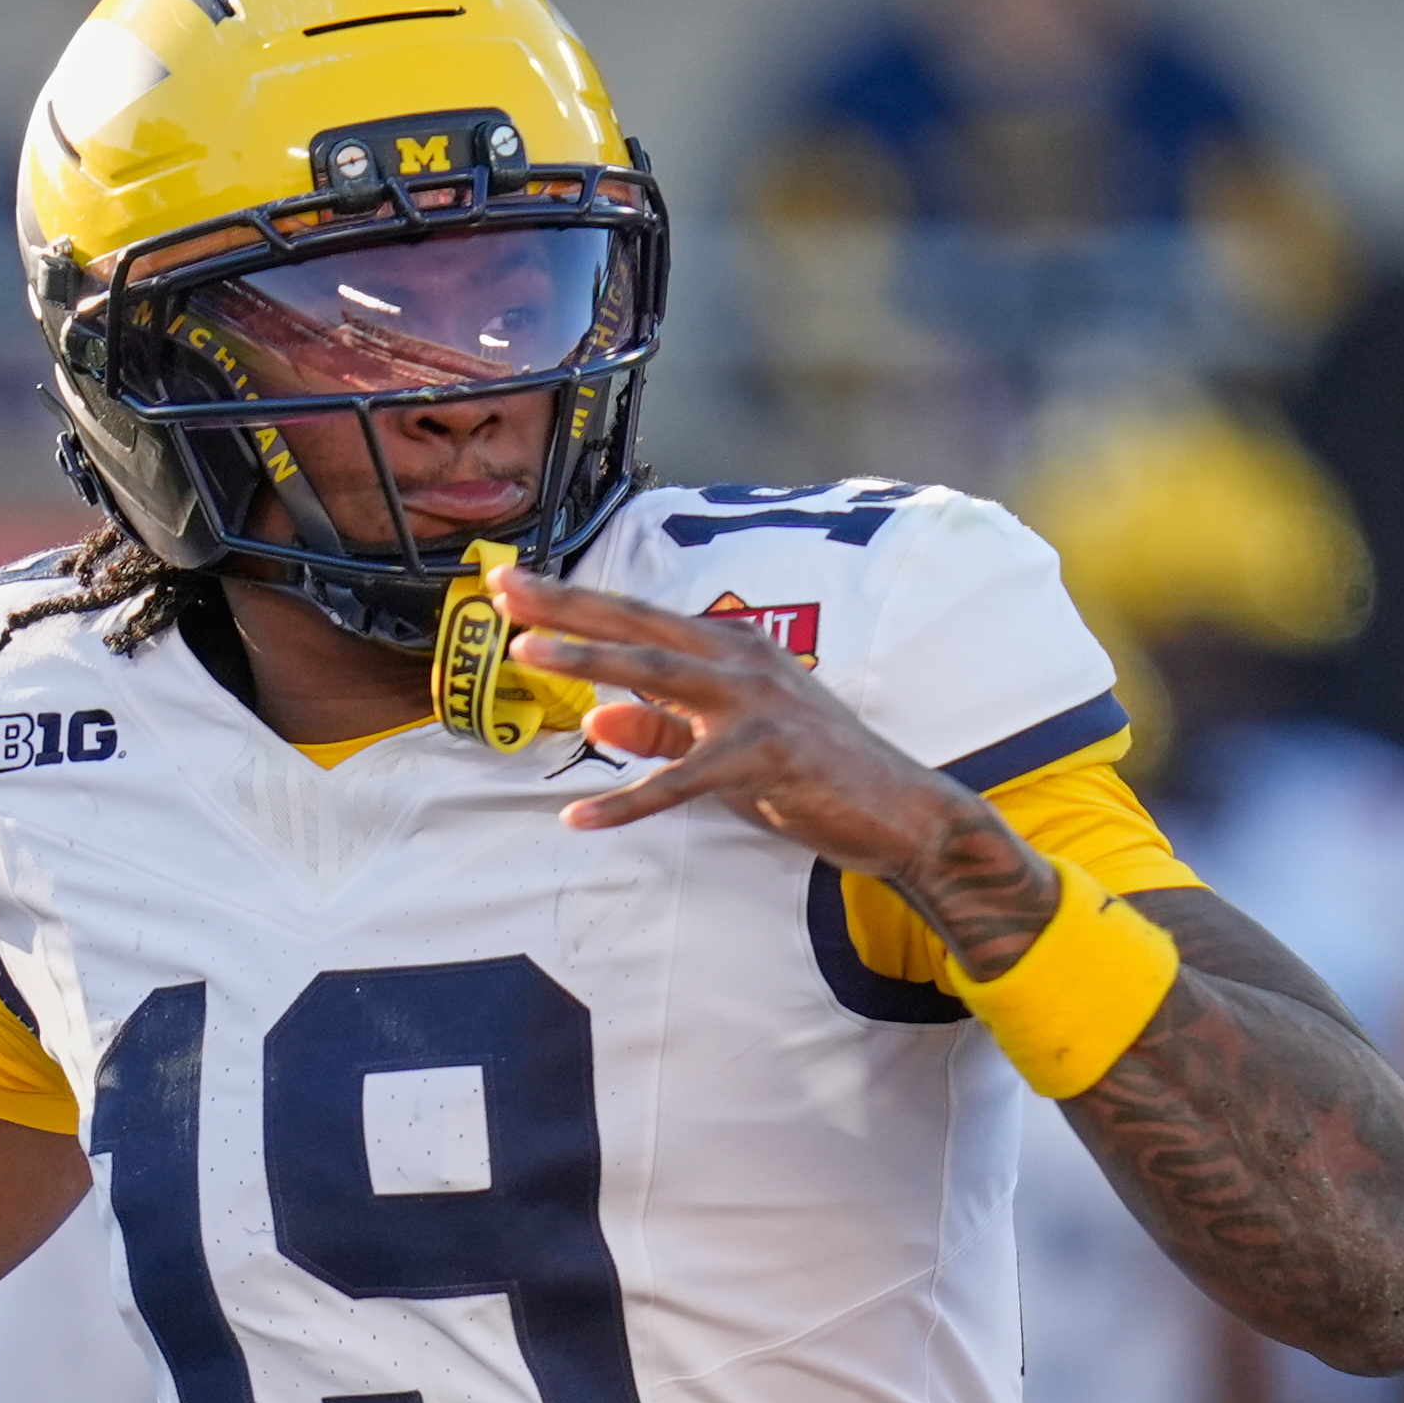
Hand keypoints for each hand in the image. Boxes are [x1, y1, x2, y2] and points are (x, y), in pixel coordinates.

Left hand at [501, 572, 1060, 976]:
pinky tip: (579, 816)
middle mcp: (743, 662)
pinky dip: (629, 800)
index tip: (513, 586)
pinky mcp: (769, 756)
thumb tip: (596, 714)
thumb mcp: (726, 748)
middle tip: (503, 590)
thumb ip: (662, 730)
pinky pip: (683, 780)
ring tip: (527, 655)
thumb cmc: (813, 775)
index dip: (574, 602)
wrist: (900, 811)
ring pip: (660, 675)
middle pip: (639, 627)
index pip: (639, 619)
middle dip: (567, 606)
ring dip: (591, 661)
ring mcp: (758, 704)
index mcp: (732, 650)